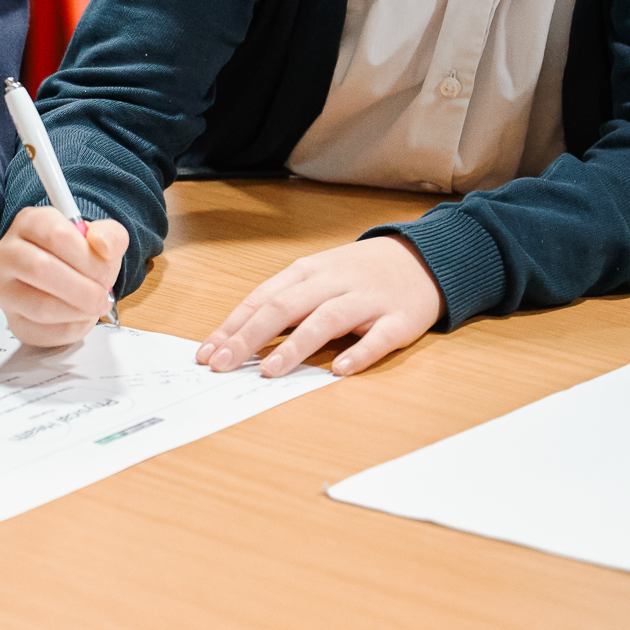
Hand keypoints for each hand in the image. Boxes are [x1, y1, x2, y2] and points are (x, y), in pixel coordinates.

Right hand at [0, 206, 129, 347]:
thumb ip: (110, 235)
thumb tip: (101, 244)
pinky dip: (71, 328)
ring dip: (79, 310)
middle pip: (40, 269)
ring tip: (94, 306)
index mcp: (30, 222)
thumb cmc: (79, 258)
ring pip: (41, 306)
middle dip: (83, 288)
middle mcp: (9, 252)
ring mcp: (5, 288)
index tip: (104, 268)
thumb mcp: (101, 239)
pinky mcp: (12, 319)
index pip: (55, 234)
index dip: (87, 256)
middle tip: (103, 295)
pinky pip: (43, 331)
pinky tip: (78, 317)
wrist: (69, 284)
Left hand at [195, 236, 441, 378]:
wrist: (423, 258)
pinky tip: (339, 370)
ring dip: (296, 346)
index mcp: (307, 272)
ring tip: (270, 371)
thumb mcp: (315, 278)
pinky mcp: (400, 319)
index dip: (232, 327)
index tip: (207, 353)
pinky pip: (378, 337)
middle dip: (250, 337)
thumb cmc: (357, 273)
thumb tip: (236, 338)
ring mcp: (367, 300)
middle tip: (224, 365)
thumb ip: (281, 303)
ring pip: (327, 319)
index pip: (261, 300)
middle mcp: (333, 282)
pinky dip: (359, 353)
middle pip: (285, 307)